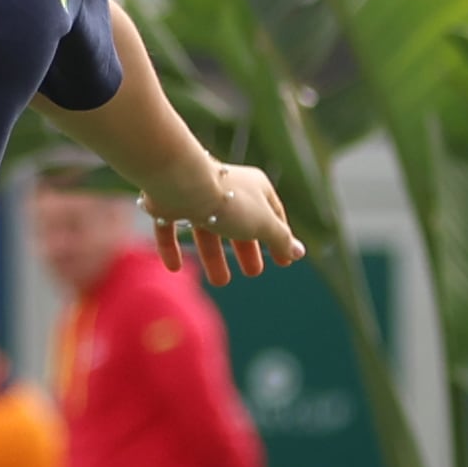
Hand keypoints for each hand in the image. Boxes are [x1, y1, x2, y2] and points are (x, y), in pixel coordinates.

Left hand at [140, 160, 300, 285]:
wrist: (182, 184)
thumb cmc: (229, 203)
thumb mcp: (262, 224)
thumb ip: (280, 239)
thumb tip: (299, 253)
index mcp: (254, 188)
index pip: (273, 214)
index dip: (279, 238)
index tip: (284, 262)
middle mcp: (226, 188)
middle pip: (239, 223)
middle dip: (246, 249)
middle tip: (253, 273)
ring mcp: (195, 194)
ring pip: (206, 229)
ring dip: (213, 256)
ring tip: (220, 281)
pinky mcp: (167, 202)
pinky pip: (169, 227)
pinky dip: (171, 246)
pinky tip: (174, 267)